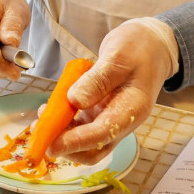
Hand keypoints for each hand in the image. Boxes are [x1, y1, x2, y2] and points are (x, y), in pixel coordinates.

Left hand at [48, 18, 178, 164]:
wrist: (151, 44)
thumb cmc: (138, 47)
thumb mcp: (117, 56)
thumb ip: (98, 80)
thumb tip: (75, 100)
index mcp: (133, 108)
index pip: (104, 133)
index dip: (77, 142)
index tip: (53, 144)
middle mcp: (123, 120)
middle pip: (95, 148)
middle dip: (67, 147)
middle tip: (41, 133)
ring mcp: (112, 117)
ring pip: (87, 141)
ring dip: (64, 137)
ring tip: (42, 119)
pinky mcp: (102, 112)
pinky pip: (83, 127)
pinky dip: (66, 125)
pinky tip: (52, 112)